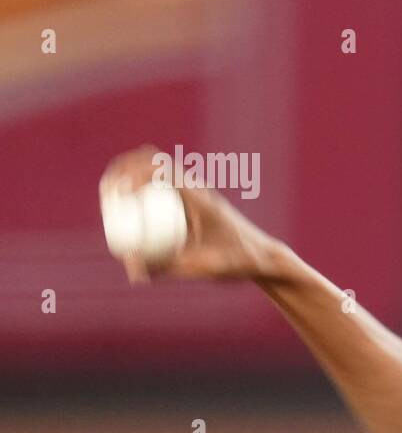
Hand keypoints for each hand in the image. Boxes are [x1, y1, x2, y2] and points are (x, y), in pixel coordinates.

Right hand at [99, 145, 282, 283]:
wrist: (263, 257)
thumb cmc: (238, 262)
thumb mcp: (206, 268)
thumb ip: (172, 271)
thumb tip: (133, 272)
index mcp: (201, 196)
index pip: (163, 169)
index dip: (135, 174)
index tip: (119, 195)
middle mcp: (197, 187)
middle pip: (153, 160)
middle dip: (123, 169)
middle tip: (106, 193)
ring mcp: (195, 191)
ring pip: (156, 166)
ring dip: (130, 171)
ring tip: (109, 193)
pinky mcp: (192, 200)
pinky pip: (162, 183)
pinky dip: (140, 184)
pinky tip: (126, 202)